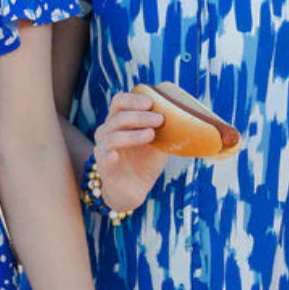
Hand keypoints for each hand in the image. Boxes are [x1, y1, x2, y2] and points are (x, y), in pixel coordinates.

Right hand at [92, 91, 166, 211]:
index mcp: (119, 121)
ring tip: (151, 135)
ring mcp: (103, 148)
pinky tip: (117, 155)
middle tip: (159, 119)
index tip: (151, 102)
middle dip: (139, 116)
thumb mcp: (158, 143)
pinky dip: (110, 154)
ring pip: (112, 136)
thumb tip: (185, 116)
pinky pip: (104, 157)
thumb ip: (164, 129)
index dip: (133, 99)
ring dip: (132, 134)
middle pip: (117, 116)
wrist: (134, 190)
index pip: (119, 102)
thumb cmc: (145, 162)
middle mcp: (107, 131)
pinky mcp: (104, 166)